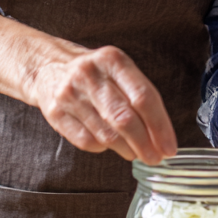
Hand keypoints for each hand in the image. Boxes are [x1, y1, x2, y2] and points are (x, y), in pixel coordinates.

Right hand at [28, 43, 177, 163]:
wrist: (48, 66)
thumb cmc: (94, 73)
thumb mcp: (117, 70)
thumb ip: (139, 96)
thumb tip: (161, 136)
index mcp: (112, 60)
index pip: (143, 96)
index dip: (160, 126)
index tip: (169, 146)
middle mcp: (89, 74)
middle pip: (125, 118)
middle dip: (145, 144)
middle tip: (155, 158)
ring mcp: (69, 94)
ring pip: (106, 135)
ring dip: (127, 150)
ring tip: (134, 152)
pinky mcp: (55, 113)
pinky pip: (86, 142)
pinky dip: (103, 148)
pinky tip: (108, 144)